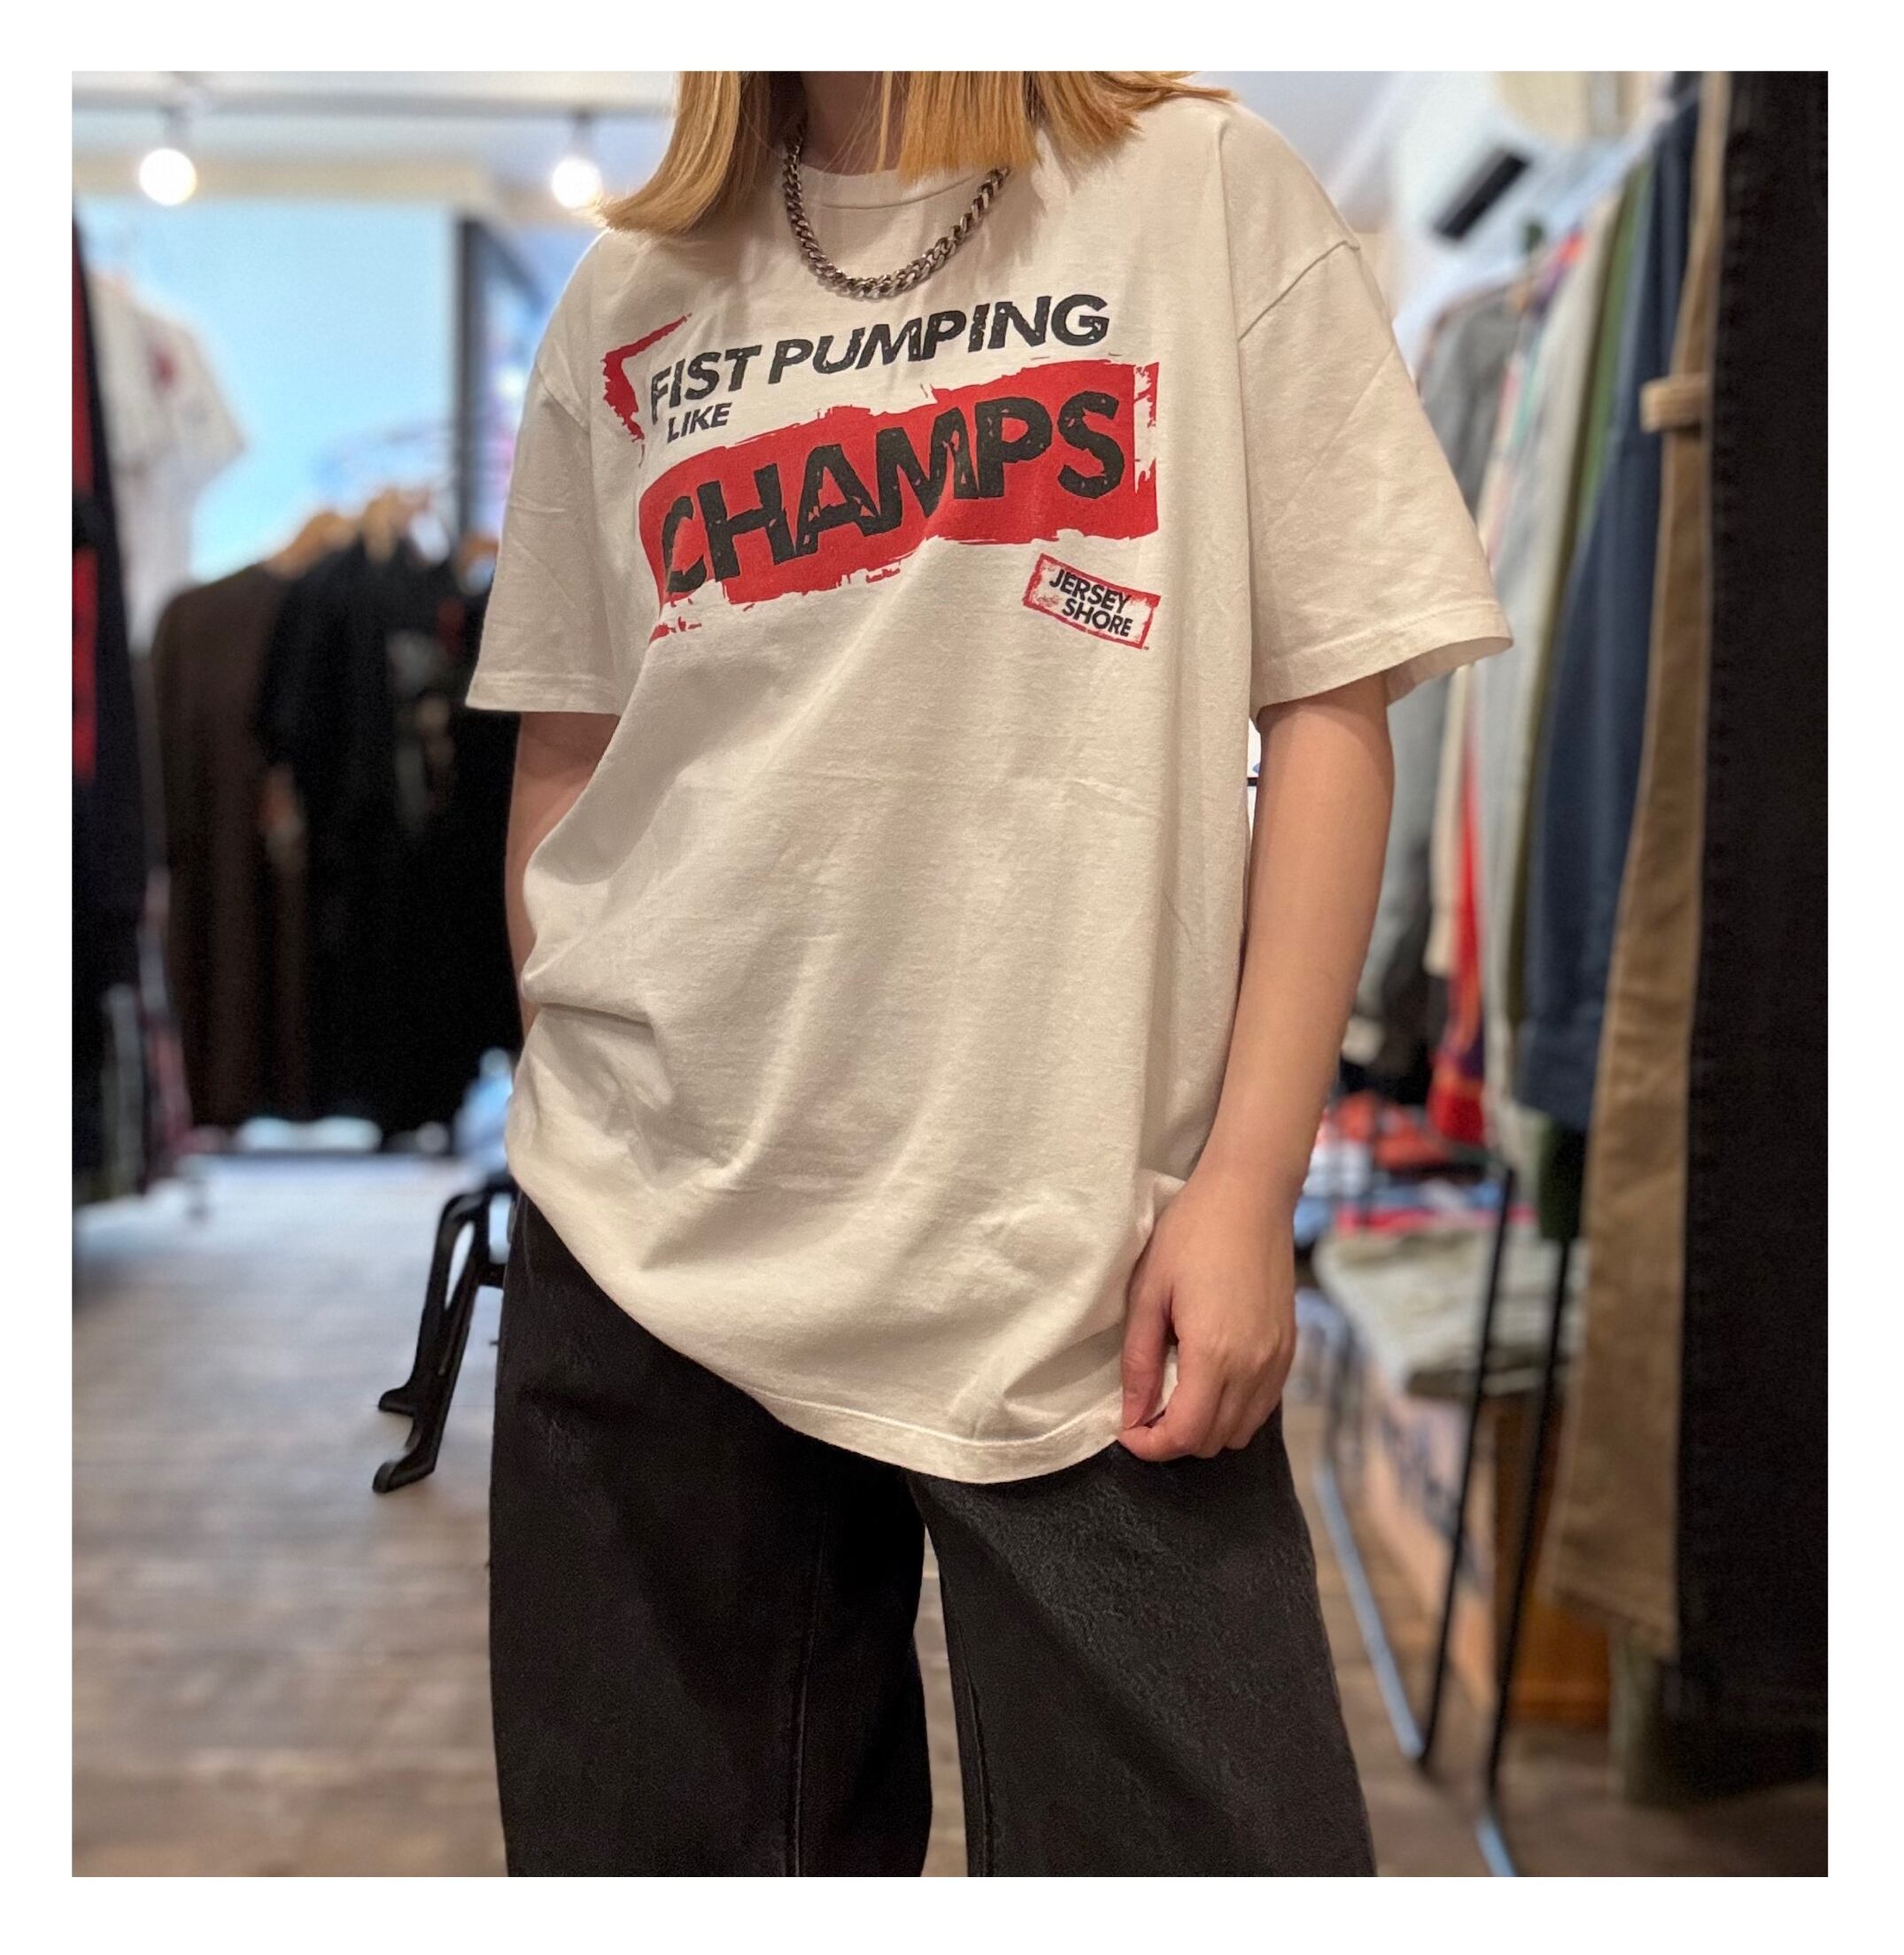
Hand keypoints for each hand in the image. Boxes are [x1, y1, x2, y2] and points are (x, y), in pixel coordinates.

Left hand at [1117, 1166, 1297, 1461]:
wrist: (1250, 1197)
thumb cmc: (1191, 1235)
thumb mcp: (1149, 1294)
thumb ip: (1140, 1361)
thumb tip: (1130, 1415)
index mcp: (1214, 1354)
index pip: (1185, 1435)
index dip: (1150, 1445)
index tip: (1126, 1429)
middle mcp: (1253, 1367)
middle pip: (1213, 1441)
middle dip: (1174, 1439)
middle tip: (1145, 1410)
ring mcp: (1278, 1361)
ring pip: (1241, 1430)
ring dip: (1206, 1427)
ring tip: (1176, 1395)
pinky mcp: (1290, 1349)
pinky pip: (1262, 1406)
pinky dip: (1234, 1410)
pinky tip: (1209, 1380)